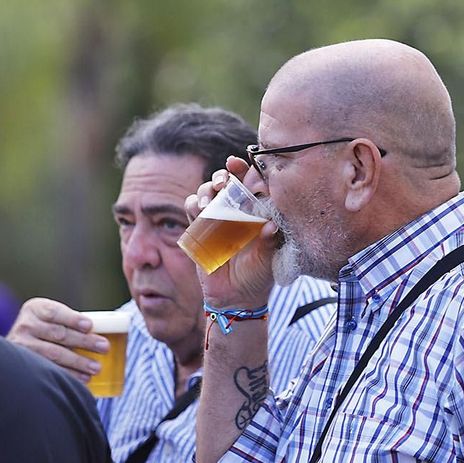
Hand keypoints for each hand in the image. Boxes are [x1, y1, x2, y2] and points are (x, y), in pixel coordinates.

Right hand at [7, 298, 107, 382]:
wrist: (16, 349)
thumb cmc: (45, 331)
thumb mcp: (51, 320)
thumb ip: (70, 323)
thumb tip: (106, 331)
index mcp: (36, 309)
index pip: (55, 312)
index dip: (73, 319)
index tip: (89, 326)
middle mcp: (26, 325)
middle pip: (58, 334)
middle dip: (84, 341)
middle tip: (104, 347)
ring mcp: (22, 346)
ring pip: (54, 354)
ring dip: (78, 362)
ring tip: (96, 367)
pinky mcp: (24, 365)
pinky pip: (49, 370)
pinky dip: (68, 374)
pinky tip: (83, 379)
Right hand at [187, 159, 276, 311]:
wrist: (236, 298)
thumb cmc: (259, 276)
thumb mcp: (268, 260)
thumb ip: (270, 242)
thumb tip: (271, 226)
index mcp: (256, 211)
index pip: (250, 182)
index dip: (244, 169)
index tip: (238, 164)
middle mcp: (236, 210)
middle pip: (225, 180)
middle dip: (222, 175)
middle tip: (222, 182)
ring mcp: (216, 218)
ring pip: (206, 191)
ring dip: (205, 190)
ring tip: (208, 202)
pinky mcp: (199, 229)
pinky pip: (191, 209)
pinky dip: (192, 205)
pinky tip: (198, 211)